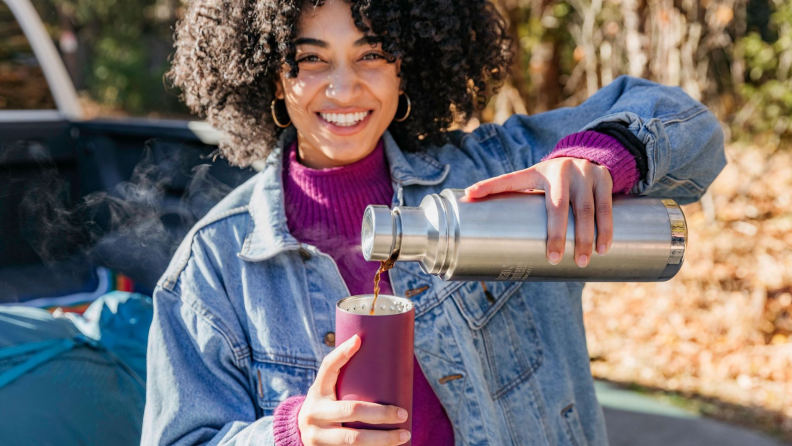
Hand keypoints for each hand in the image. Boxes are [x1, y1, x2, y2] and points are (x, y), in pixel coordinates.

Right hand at [298, 335, 410, 444]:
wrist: (299, 434)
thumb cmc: (325, 407)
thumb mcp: (328, 391)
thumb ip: (346, 378)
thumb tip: (372, 347)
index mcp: (317, 392)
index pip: (327, 367)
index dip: (342, 353)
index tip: (359, 340)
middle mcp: (315, 413)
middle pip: (351, 410)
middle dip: (381, 413)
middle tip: (403, 413)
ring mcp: (317, 436)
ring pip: (354, 439)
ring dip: (383, 439)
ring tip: (404, 435)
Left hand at [465, 157, 613, 267]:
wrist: (591, 155)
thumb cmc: (555, 180)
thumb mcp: (535, 182)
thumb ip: (516, 199)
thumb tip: (483, 219)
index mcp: (537, 172)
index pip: (510, 179)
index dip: (489, 185)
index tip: (470, 194)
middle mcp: (561, 171)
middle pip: (557, 206)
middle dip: (556, 234)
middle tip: (555, 259)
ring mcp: (584, 173)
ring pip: (585, 209)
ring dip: (585, 237)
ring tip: (582, 261)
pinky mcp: (604, 178)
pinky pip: (606, 207)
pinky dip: (605, 229)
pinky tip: (604, 248)